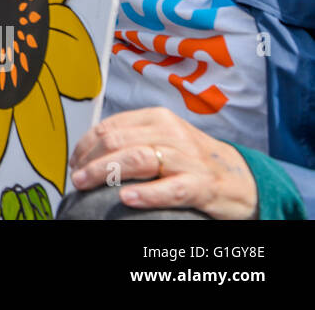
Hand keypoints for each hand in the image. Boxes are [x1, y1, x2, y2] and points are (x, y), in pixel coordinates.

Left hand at [69, 108, 257, 219]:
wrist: (242, 178)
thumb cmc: (193, 160)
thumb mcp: (163, 139)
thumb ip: (132, 139)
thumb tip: (90, 152)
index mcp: (157, 119)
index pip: (110, 126)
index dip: (86, 145)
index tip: (75, 161)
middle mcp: (171, 133)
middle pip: (118, 142)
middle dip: (90, 160)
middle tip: (76, 177)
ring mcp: (187, 159)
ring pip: (137, 159)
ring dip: (105, 172)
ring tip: (86, 184)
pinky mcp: (201, 185)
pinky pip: (171, 189)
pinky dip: (146, 193)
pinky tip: (126, 198)